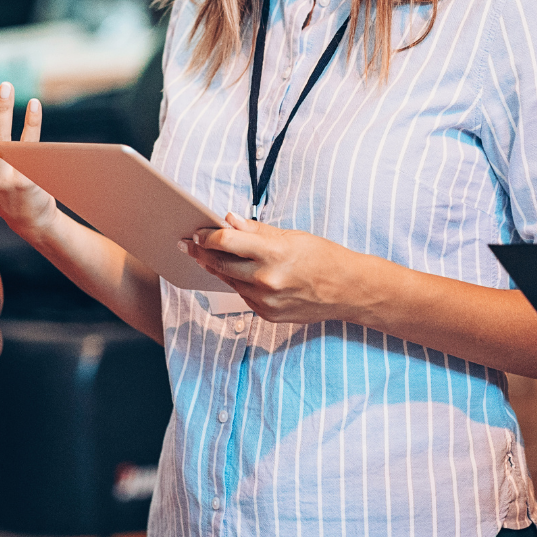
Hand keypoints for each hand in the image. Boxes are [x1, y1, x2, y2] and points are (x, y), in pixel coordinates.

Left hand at [182, 213, 372, 324]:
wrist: (348, 291)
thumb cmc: (324, 258)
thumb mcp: (292, 236)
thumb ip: (257, 231)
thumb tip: (230, 220)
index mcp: (274, 254)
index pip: (226, 242)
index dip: (207, 236)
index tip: (197, 232)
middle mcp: (266, 280)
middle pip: (220, 264)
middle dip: (202, 252)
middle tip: (188, 244)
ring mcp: (266, 301)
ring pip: (228, 281)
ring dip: (216, 268)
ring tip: (206, 257)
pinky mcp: (267, 315)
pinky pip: (243, 296)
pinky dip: (238, 283)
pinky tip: (237, 273)